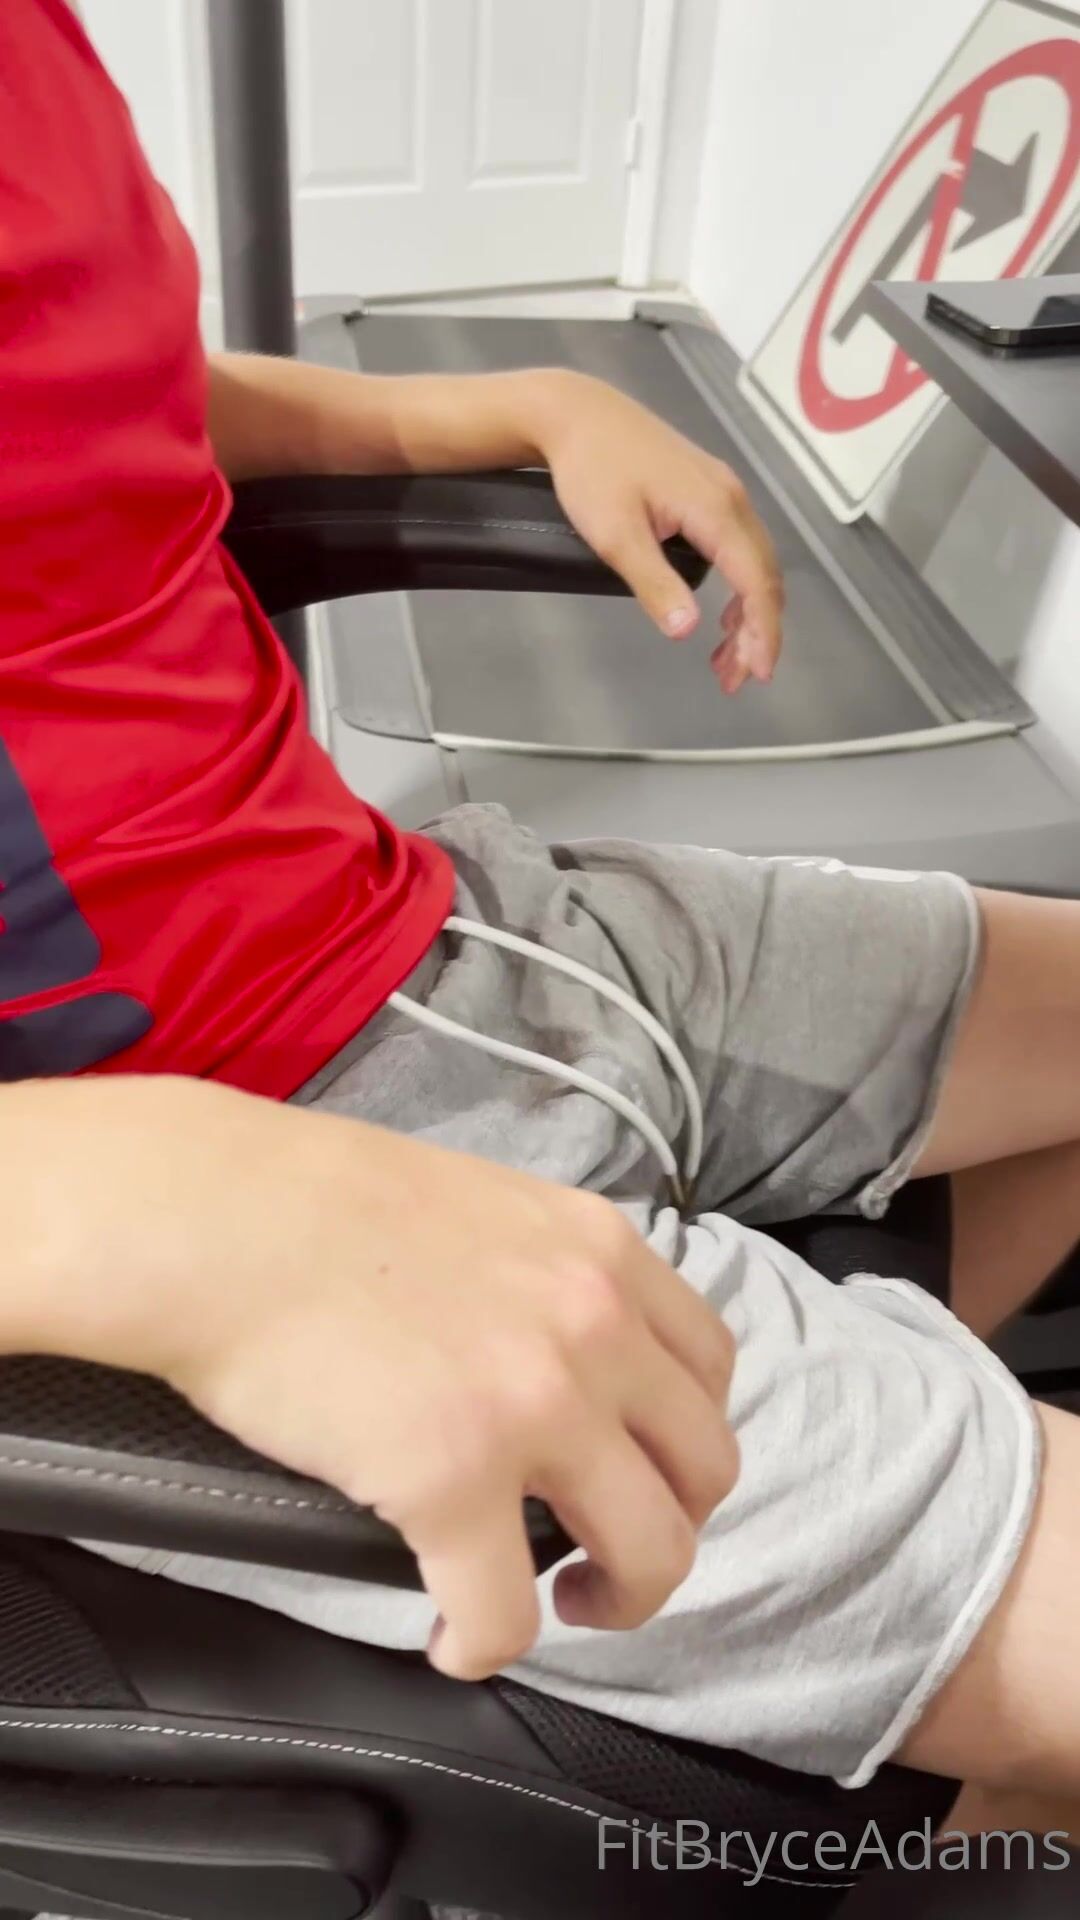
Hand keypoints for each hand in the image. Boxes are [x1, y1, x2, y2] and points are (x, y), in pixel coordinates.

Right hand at [60, 1078, 736, 1681]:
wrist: (216, 1219)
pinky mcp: (452, 1478)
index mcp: (602, 1251)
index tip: (642, 1469)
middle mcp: (596, 1326)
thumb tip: (540, 1339)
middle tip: (607, 1554)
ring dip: (618, 1600)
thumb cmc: (312, 1203)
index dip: (684, 1438)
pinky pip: (507, 1612)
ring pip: (651, 1553)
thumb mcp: (479, 1205)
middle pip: (705, 1469)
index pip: (710, 1366)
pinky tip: (453, 1643)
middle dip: (670, 1529)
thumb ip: (539, 1270)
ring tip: (556, 1605)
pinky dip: (486, 1645)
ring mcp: (535, 1406)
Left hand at [536, 373, 784, 691]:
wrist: (576, 413)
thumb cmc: (591, 469)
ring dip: (748, 613)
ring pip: (754, 561)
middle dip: (757, 631)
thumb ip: (655, 584)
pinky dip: (738, 586)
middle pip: (764, 574)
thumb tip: (689, 629)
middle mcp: (730, 497)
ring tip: (726, 660)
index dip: (763, 631)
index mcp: (715, 508)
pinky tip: (721, 615)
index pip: (756, 581)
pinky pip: (739, 545)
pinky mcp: (709, 489)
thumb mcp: (616, 536)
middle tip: (737, 679)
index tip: (758, 672)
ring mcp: (722, 490)